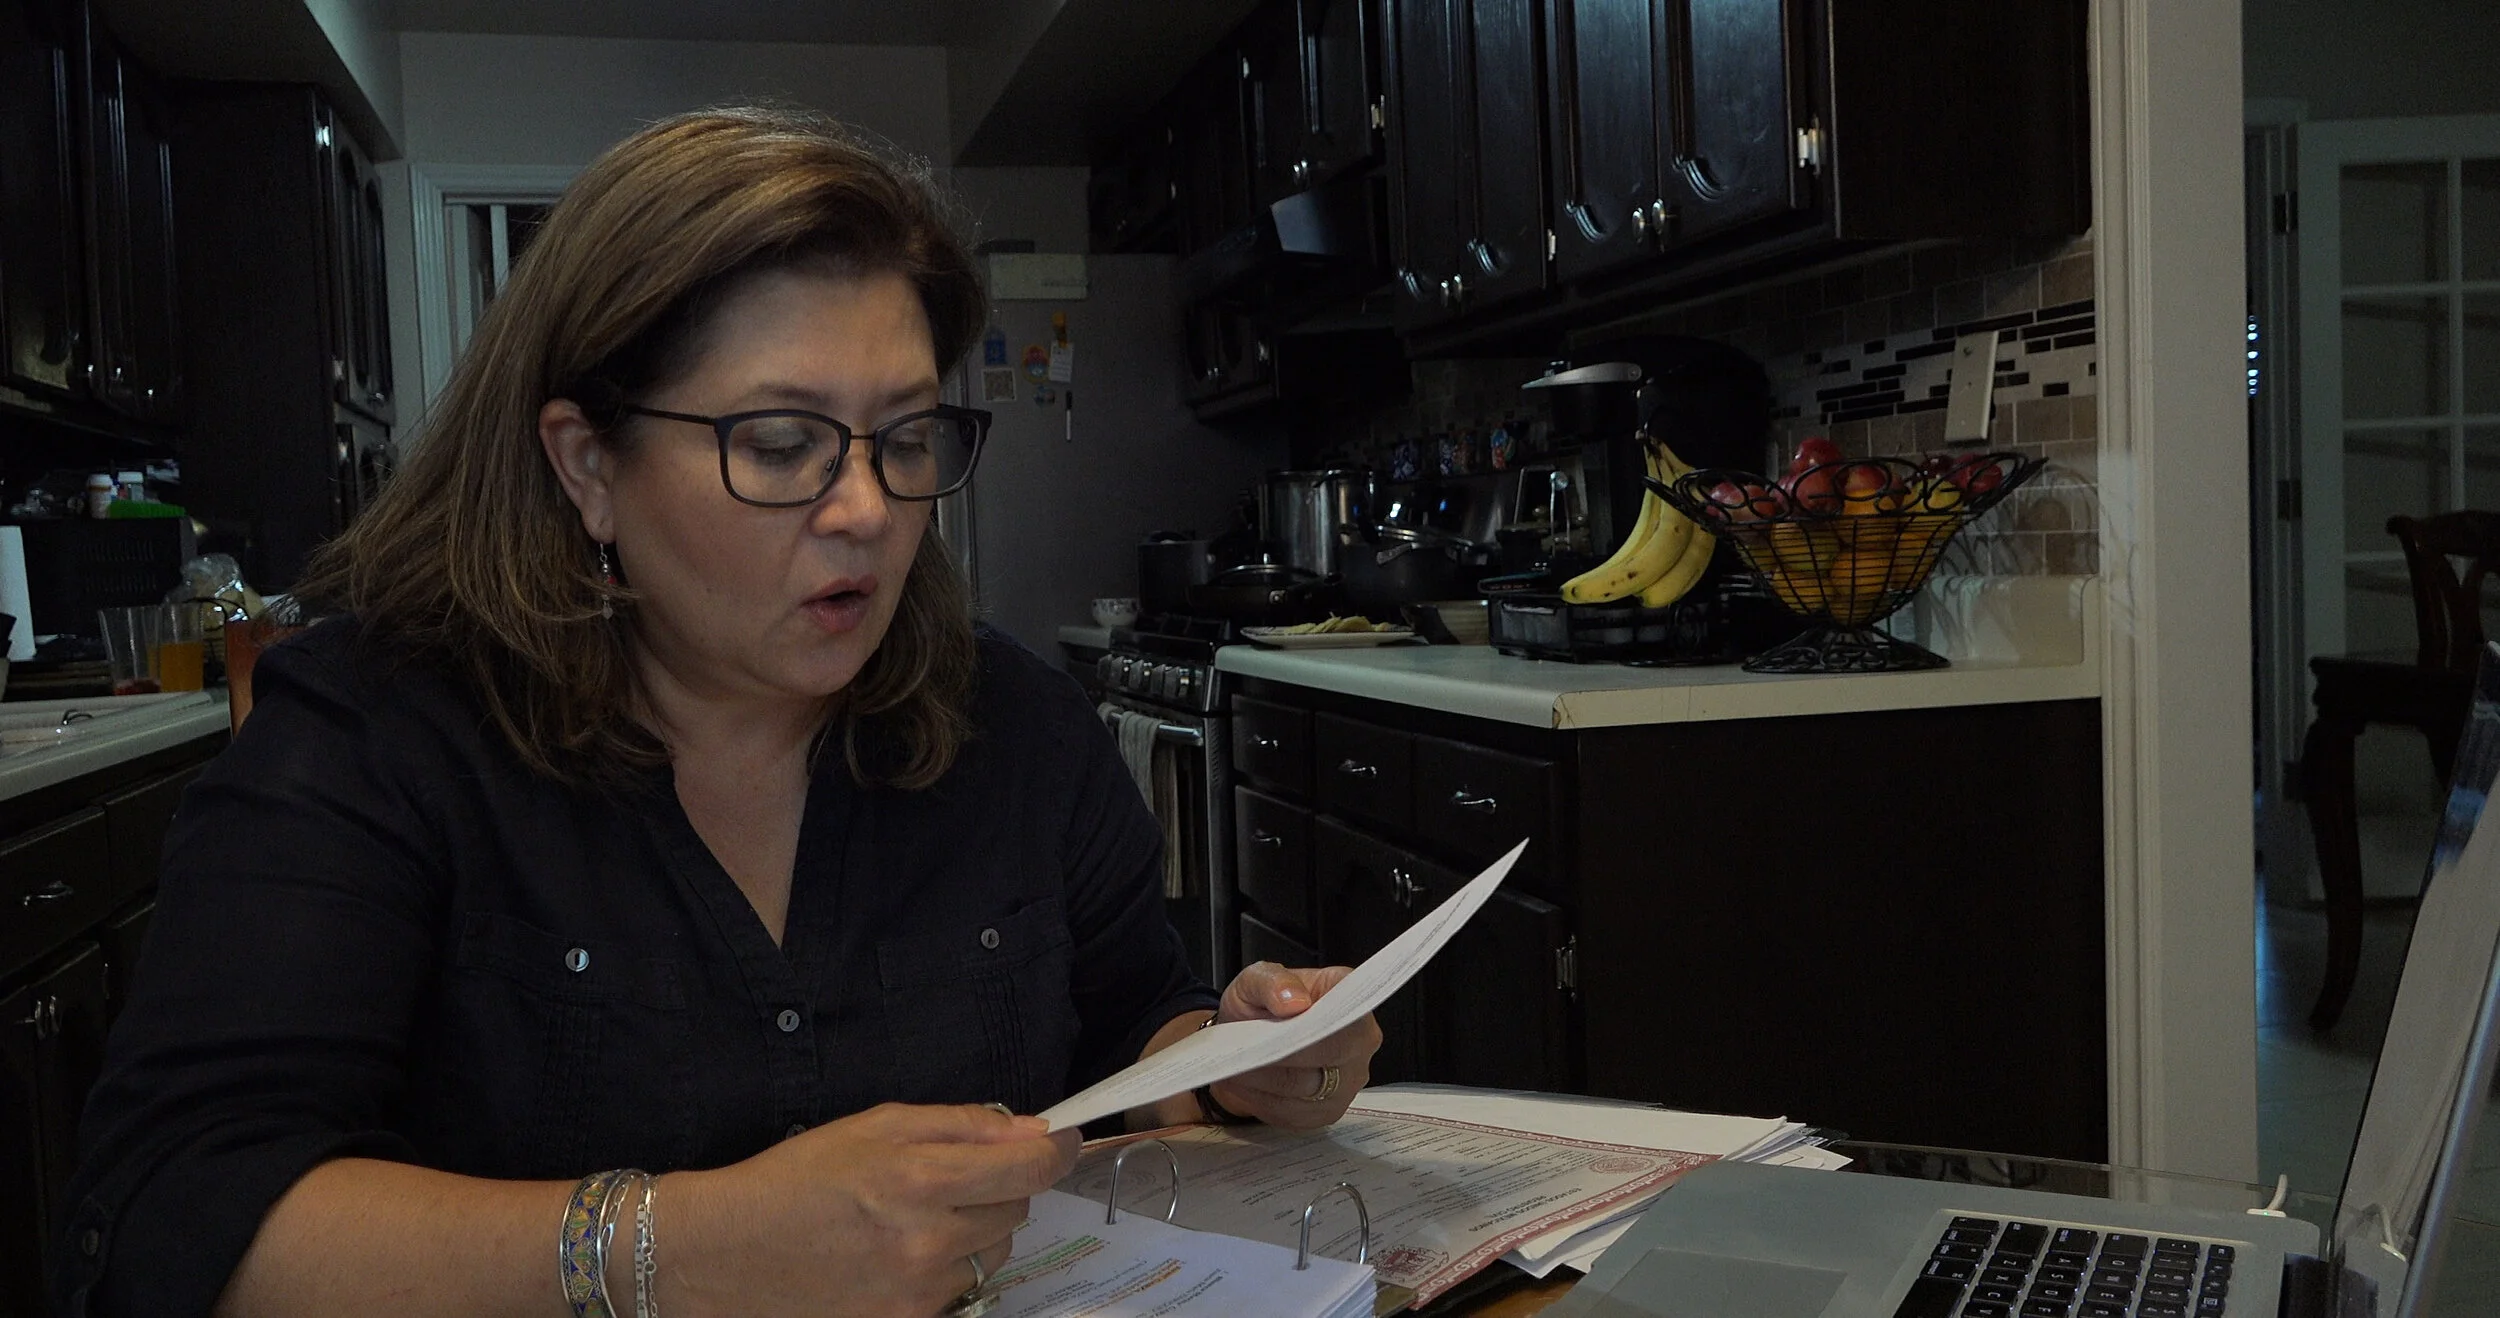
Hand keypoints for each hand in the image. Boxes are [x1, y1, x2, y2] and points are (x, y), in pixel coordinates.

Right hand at [661, 1102, 1078, 1317]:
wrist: (728, 1253)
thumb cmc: (797, 1178)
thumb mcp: (875, 1125)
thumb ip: (962, 1125)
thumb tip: (1032, 1130)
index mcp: (919, 1179)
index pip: (1029, 1170)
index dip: (1056, 1151)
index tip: (1061, 1140)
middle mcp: (926, 1241)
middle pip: (1016, 1211)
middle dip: (1001, 1186)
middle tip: (953, 1176)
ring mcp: (918, 1291)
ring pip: (993, 1254)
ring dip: (976, 1231)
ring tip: (918, 1217)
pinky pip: (959, 1288)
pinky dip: (947, 1267)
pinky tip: (902, 1252)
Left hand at [1204, 962, 1382, 1130]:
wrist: (1251, 1040)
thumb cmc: (1263, 1006)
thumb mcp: (1257, 979)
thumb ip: (1273, 980)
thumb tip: (1293, 1000)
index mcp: (1351, 996)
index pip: (1348, 1009)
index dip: (1318, 1018)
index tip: (1283, 1019)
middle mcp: (1361, 1040)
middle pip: (1329, 1052)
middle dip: (1282, 1052)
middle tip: (1247, 1049)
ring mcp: (1349, 1080)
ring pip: (1305, 1087)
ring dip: (1265, 1078)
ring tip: (1237, 1064)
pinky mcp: (1328, 1112)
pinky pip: (1294, 1112)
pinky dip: (1262, 1099)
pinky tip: (1245, 1083)